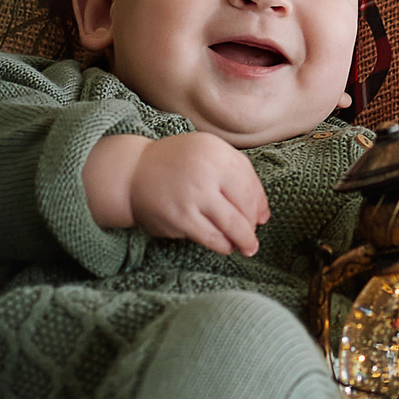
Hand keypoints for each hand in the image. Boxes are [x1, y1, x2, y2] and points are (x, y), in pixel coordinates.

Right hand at [88, 132, 268, 255]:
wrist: (134, 172)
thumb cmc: (179, 163)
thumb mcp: (210, 154)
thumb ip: (240, 176)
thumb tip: (264, 215)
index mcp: (216, 152)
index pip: (250, 185)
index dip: (259, 206)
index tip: (260, 218)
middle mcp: (206, 172)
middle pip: (244, 207)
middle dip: (252, 227)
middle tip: (252, 238)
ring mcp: (192, 197)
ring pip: (230, 226)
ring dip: (242, 240)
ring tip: (244, 246)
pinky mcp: (179, 218)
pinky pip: (210, 237)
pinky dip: (222, 245)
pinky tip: (225, 245)